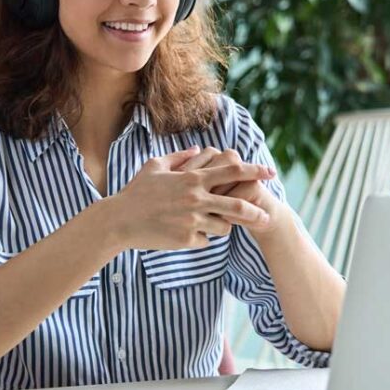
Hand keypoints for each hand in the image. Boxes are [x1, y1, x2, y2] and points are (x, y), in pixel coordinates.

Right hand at [106, 145, 275, 250]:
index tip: (269, 172)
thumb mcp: (155, 166)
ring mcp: (192, 221)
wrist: (119, 221)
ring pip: (224, 227)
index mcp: (192, 179)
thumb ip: (179, 157)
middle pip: (238, 205)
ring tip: (212, 225)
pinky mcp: (186, 240)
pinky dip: (200, 239)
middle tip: (266, 215)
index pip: (231, 171)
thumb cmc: (136, 192)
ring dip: (223, 227)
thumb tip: (198, 149)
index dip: (253, 171)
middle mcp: (196, 199)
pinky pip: (205, 241)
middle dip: (256, 210)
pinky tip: (185, 235)